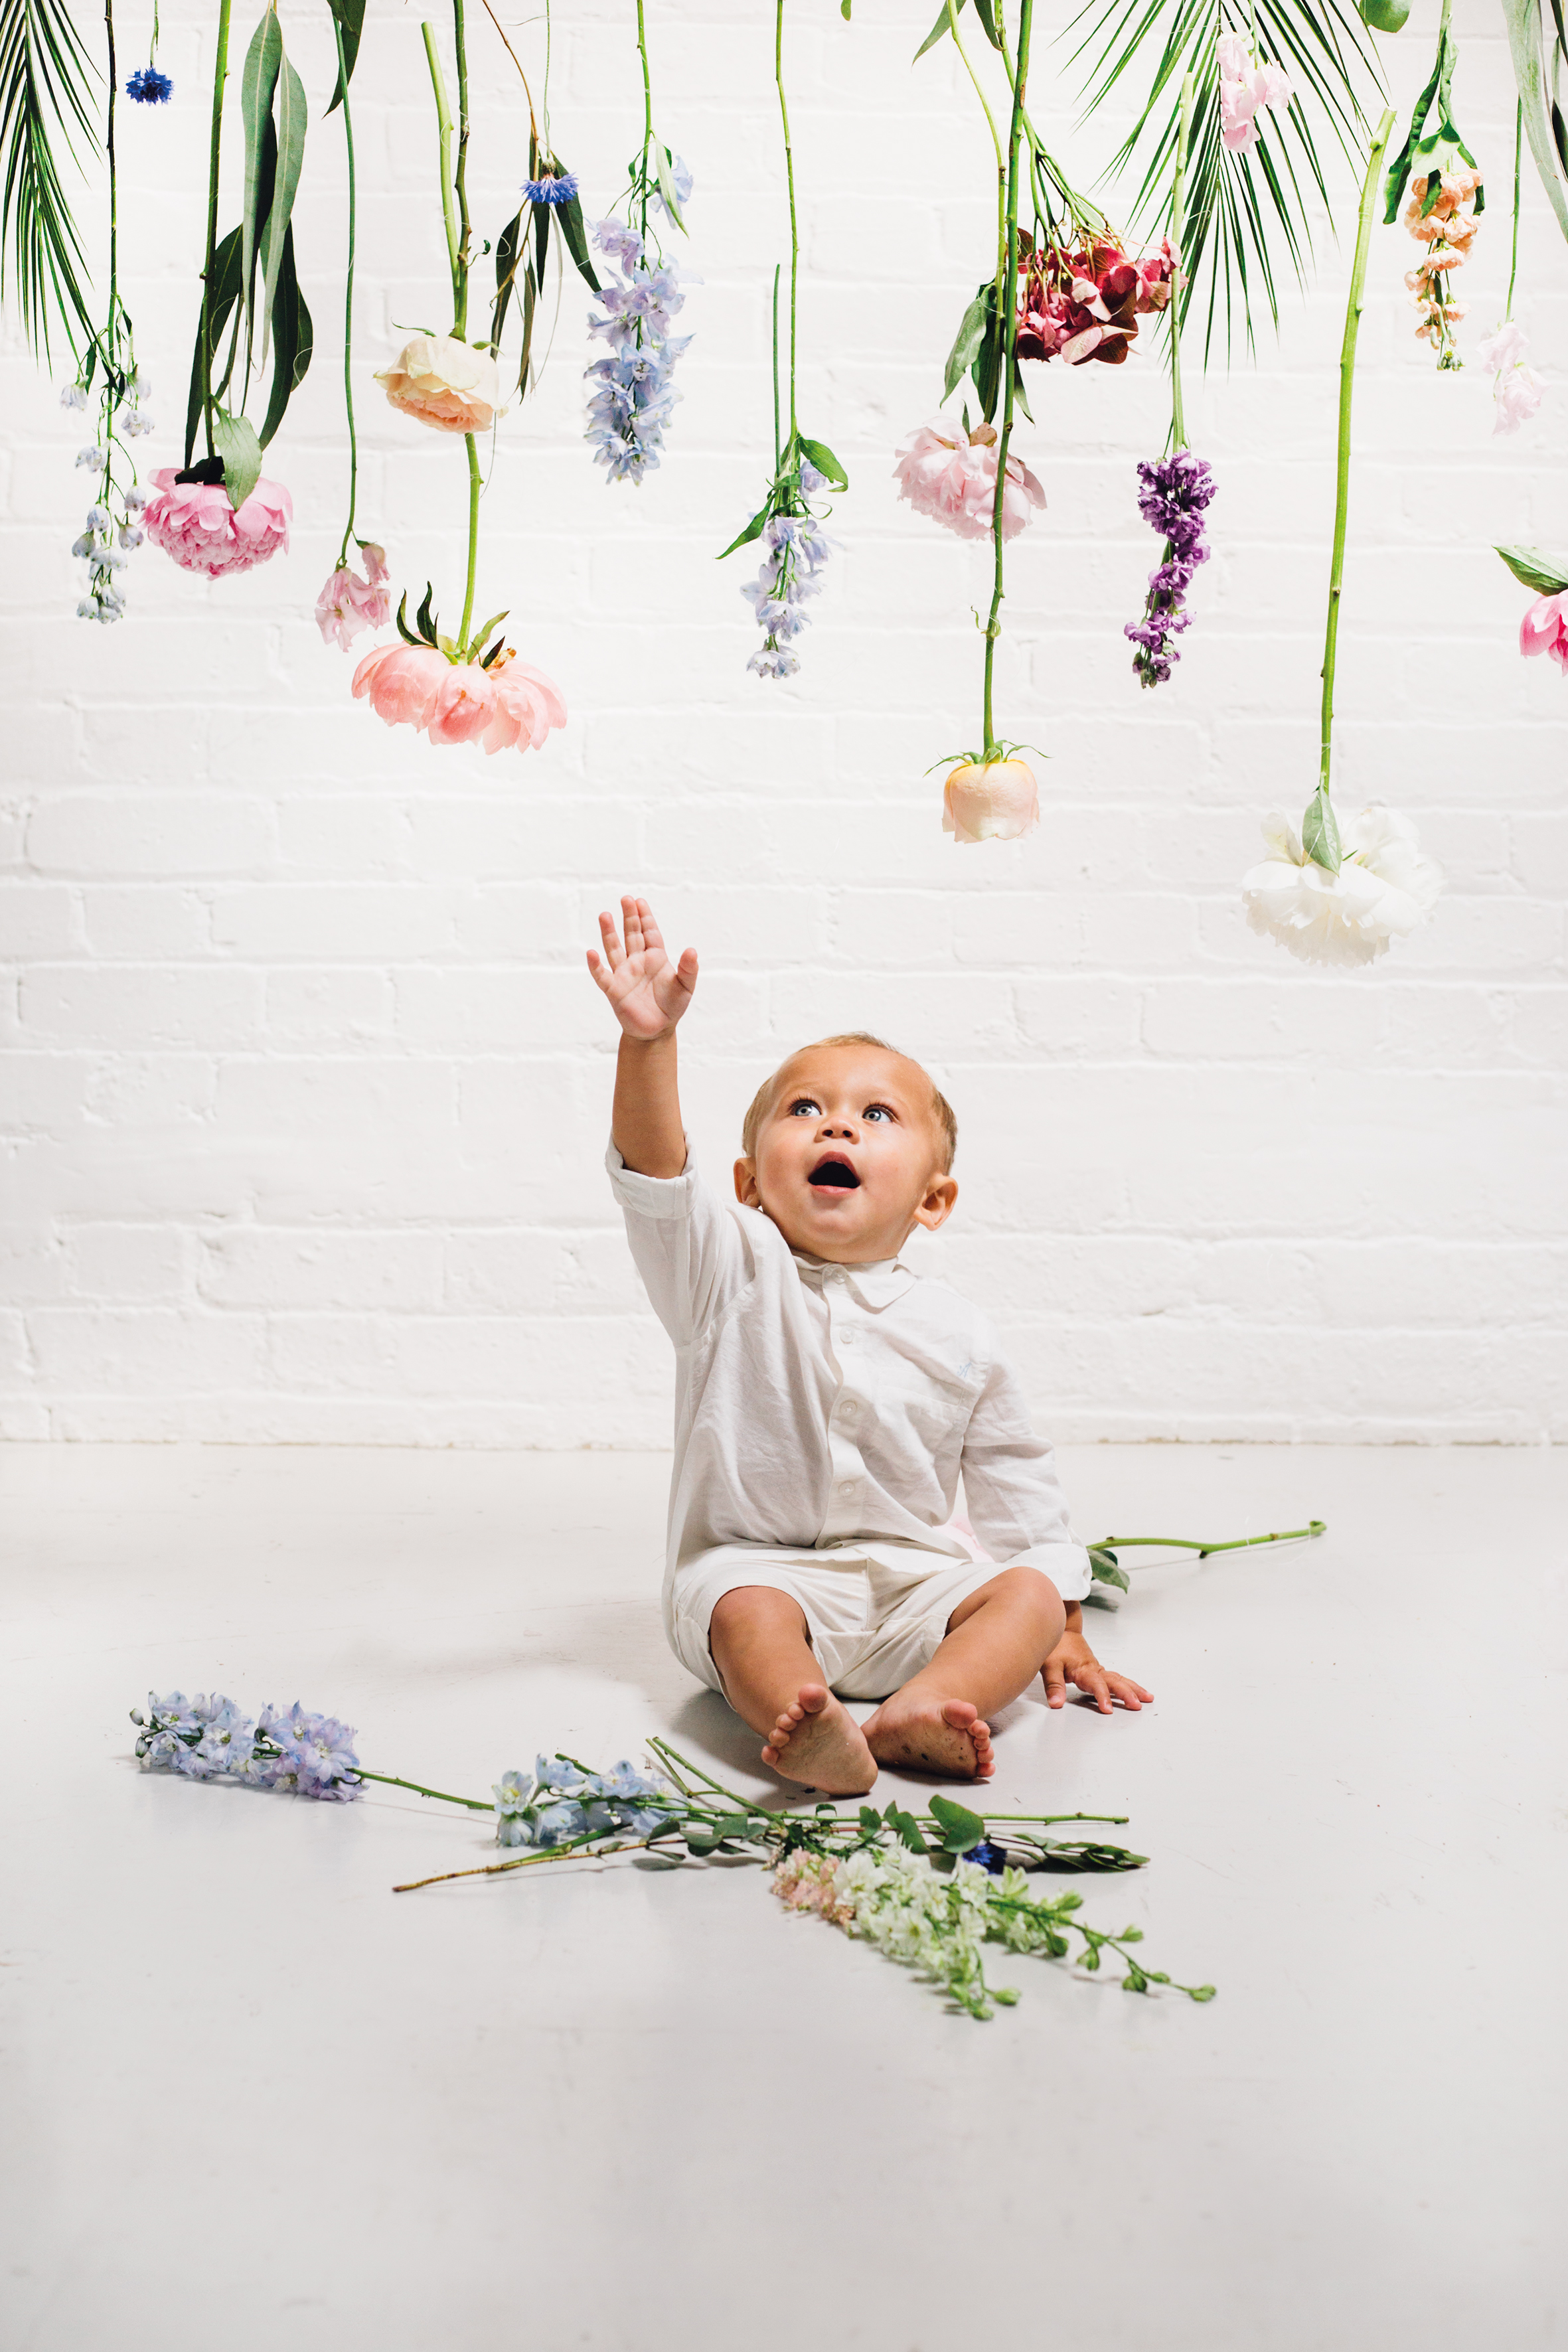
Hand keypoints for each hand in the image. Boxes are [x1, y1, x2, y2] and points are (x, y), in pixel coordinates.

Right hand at [587, 895, 697, 1040]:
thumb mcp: (685, 987)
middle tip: (625, 899)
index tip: (640, 901)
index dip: (645, 917)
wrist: (657, 1030)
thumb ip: (688, 969)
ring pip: (614, 949)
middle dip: (629, 917)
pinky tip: (591, 953)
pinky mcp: (614, 990)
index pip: (649, 933)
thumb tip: (692, 950)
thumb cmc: (672, 1006)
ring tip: (605, 915)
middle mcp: (637, 962)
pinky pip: (602, 975)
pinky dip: (596, 965)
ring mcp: (624, 974)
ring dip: (609, 933)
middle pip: (631, 935)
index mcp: (655, 958)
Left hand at [1042, 1629, 1152, 1714]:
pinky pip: (1116, 1677)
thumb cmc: (1055, 1646)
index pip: (1096, 1684)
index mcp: (1083, 1669)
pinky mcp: (1098, 1669)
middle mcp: (1094, 1669)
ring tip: (1147, 1698)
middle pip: (1114, 1681)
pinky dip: (1127, 1684)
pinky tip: (1135, 1691)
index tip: (1108, 1709)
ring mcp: (1098, 1668)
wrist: (1060, 1630)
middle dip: (1127, 1694)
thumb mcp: (1049, 1665)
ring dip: (1133, 1688)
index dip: (1103, 1696)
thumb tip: (1056, 1703)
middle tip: (1137, 1705)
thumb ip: (1054, 1686)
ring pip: (1119, 1678)